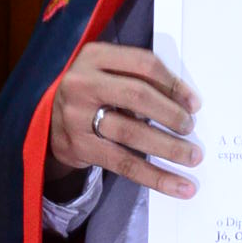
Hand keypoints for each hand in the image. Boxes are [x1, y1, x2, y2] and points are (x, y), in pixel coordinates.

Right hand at [48, 41, 201, 198]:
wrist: (48, 120)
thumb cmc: (91, 93)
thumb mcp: (106, 72)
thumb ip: (136, 77)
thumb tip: (186, 104)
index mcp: (94, 56)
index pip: (143, 64)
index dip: (173, 84)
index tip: (194, 103)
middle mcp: (82, 82)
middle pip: (138, 96)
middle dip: (171, 114)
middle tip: (191, 129)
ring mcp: (76, 116)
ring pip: (132, 132)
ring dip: (169, 147)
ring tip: (192, 156)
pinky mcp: (79, 147)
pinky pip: (125, 164)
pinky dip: (156, 177)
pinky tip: (180, 186)